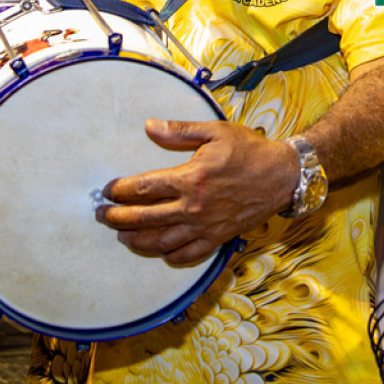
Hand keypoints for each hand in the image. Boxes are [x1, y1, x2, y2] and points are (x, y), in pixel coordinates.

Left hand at [100, 120, 300, 264]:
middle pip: (144, 219)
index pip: (143, 188)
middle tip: (102, 216)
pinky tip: (159, 252)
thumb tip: (148, 126)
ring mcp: (205, 226)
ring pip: (161, 242)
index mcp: (190, 178)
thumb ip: (179, 131)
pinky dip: (170, 256)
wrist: (282, 176)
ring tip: (122, 236)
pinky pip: (188, 255)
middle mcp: (193, 207)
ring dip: (137, 241)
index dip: (120, 191)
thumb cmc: (249, 150)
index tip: (107, 191)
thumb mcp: (215, 132)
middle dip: (117, 218)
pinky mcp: (217, 238)